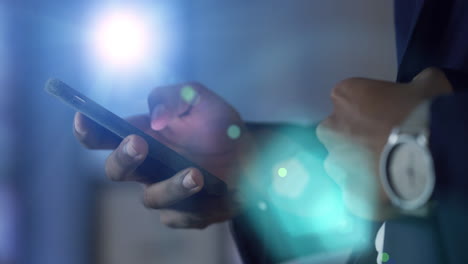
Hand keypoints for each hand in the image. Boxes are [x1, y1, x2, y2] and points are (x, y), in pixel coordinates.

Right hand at [73, 82, 255, 227]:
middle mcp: (146, 167)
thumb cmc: (219, 128)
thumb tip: (155, 117)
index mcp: (143, 135)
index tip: (83, 117)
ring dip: (171, 186)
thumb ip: (174, 97)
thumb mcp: (201, 100)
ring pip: (151, 198)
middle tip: (139, 144)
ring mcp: (163, 192)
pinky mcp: (183, 214)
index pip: (104, 136)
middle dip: (124, 158)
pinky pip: (178, 217)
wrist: (252, 157)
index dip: (88, 129)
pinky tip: (210, 196)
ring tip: (195, 174)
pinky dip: (192, 207)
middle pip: (116, 170)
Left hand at [317, 68, 451, 219]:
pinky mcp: (347, 193)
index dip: (368, 109)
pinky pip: (354, 192)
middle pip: (339, 132)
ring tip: (389, 169)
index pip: (348, 100)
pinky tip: (388, 190)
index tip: (386, 116)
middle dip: (356, 137)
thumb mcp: (429, 84)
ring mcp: (335, 162)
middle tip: (385, 143)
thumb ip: (418, 81)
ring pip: (343, 163)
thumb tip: (421, 82)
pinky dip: (368, 193)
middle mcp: (331, 128)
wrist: (430, 156)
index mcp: (344, 96)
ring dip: (360, 166)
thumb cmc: (424, 114)